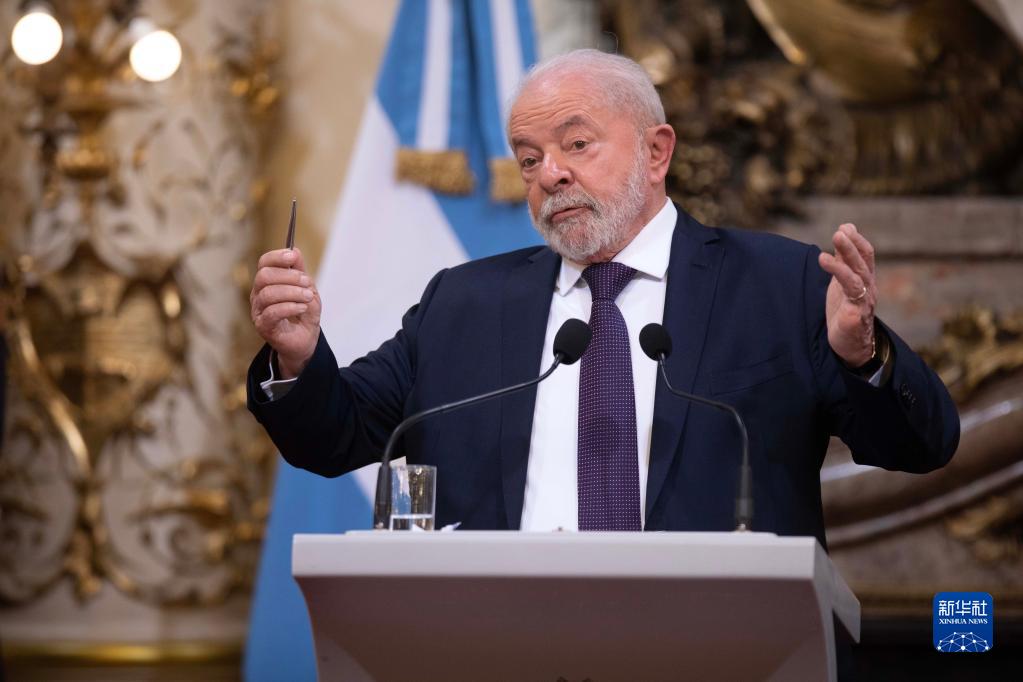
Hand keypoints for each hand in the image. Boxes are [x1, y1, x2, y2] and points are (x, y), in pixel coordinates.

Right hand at [250, 248, 320, 377]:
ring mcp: (258, 311)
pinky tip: (302, 308)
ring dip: (292, 293)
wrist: (305, 340)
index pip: (264, 263)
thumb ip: (300, 271)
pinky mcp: (263, 326)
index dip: (277, 257)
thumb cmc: (303, 314)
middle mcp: (258, 295)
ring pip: (268, 294)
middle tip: (306, 282)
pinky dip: (290, 307)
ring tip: (307, 297)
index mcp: (267, 282)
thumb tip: (294, 251)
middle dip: (289, 276)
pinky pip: (272, 312)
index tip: (293, 257)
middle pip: (264, 276)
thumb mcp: (307, 289)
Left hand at [817, 223, 876, 366]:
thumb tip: (843, 233)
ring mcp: (864, 300)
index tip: (845, 226)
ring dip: (847, 254)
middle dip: (852, 243)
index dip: (857, 240)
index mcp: (865, 280)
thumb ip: (842, 261)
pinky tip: (825, 261)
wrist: (852, 347)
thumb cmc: (845, 313)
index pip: (866, 255)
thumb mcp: (842, 284)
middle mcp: (868, 287)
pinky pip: (851, 290)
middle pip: (863, 261)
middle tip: (841, 230)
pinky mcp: (856, 313)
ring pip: (859, 272)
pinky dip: (839, 273)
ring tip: (836, 238)